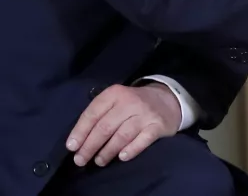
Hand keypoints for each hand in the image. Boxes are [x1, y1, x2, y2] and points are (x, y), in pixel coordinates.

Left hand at [66, 83, 180, 166]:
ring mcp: (145, 114)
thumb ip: (99, 115)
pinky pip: (142, 140)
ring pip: (122, 136)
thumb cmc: (133, 104)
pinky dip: (130, 150)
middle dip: (90, 146)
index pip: (93, 114)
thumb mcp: (116, 101)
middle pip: (105, 127)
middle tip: (81, 160)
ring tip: (99, 161)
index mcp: (115, 94)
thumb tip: (79, 141)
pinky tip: (121, 158)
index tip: (72, 147)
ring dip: (107, 151)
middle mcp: (130, 102)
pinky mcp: (158, 126)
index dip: (80, 132)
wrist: (167, 100)